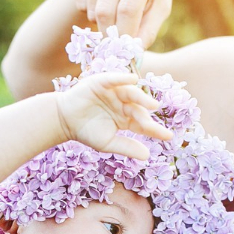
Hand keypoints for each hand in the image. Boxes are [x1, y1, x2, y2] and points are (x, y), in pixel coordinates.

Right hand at [56, 73, 172, 159]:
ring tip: (153, 105)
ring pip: (131, 93)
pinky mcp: (101, 82)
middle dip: (146, 117)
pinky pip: (114, 78)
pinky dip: (122, 78)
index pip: (143, 123)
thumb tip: (147, 156)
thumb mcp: (108, 143)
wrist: (64, 121)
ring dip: (142, 97)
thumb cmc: (85, 132)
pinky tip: (132, 80)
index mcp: (126, 118)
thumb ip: (127, 147)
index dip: (156, 130)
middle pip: (138, 109)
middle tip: (153, 124)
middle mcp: (122, 103)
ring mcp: (113, 92)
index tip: (169, 137)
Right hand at [68, 0, 174, 45]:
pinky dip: (87, 8)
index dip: (125, 34)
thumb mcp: (160, 4)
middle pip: (105, 9)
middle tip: (116, 38)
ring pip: (90, 7)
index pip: (128, 8)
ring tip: (113, 10)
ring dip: (99, 20)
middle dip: (110, 32)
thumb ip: (150, 28)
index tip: (124, 49)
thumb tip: (133, 51)